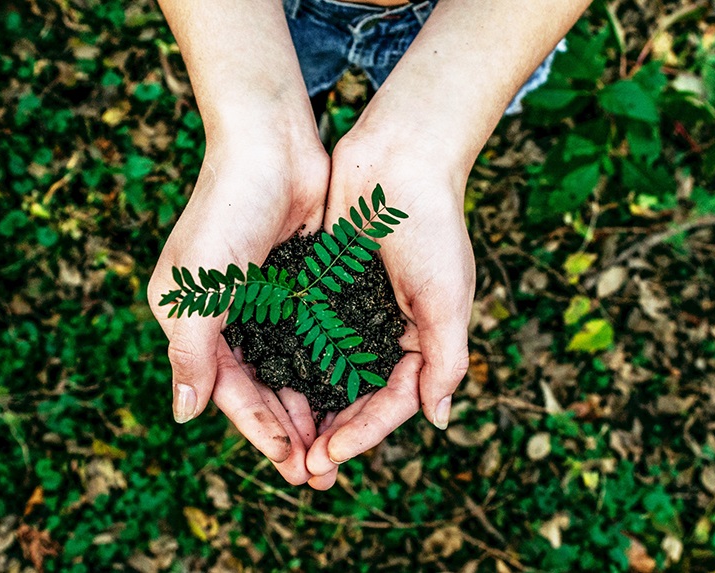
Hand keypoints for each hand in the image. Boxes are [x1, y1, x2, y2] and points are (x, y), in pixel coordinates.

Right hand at [148, 131, 329, 484]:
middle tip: (322, 472)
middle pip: (263, 389)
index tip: (292, 468)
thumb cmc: (226, 212)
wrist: (272, 146)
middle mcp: (231, 318)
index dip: (260, 432)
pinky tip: (352, 394)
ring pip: (292, 370)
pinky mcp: (301, 286)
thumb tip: (185, 416)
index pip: (230, 393)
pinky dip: (330, 368)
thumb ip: (191, 353)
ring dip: (313, 407)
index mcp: (196, 323)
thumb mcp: (197, 287)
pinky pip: (316, 338)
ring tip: (340, 445)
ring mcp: (268, 303)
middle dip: (290, 431)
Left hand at [304, 135, 474, 488]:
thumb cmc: (432, 226)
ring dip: (308, 407)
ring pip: (327, 372)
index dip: (364, 433)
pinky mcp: (324, 287)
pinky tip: (267, 385)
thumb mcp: (447, 298)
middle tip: (302, 468)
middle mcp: (386, 331)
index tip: (330, 456)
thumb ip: (446, 360)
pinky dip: (291, 362)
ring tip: (282, 441)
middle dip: (332, 433)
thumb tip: (438, 420)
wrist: (399, 158)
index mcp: (422, 339)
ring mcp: (353, 311)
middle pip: (357, 397)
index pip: (393, 402)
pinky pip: (306, 334)